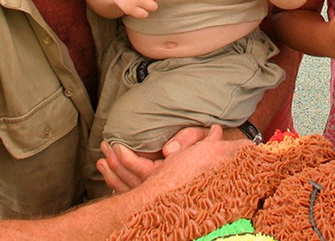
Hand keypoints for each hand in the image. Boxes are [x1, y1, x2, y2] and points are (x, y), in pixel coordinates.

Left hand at [98, 125, 243, 193]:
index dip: (129, 161)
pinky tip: (110, 175)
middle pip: (133, 182)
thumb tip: (169, 149)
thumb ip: (191, 140)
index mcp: (175, 176)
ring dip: (114, 175)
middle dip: (115, 167)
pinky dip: (120, 183)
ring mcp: (162, 194)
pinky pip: (135, 192)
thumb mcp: (210, 144)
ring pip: (132, 189)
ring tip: (101, 161)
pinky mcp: (161, 193)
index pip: (145, 171)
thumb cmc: (220, 155)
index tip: (116, 147)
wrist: (232, 168)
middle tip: (103, 149)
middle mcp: (167, 189)